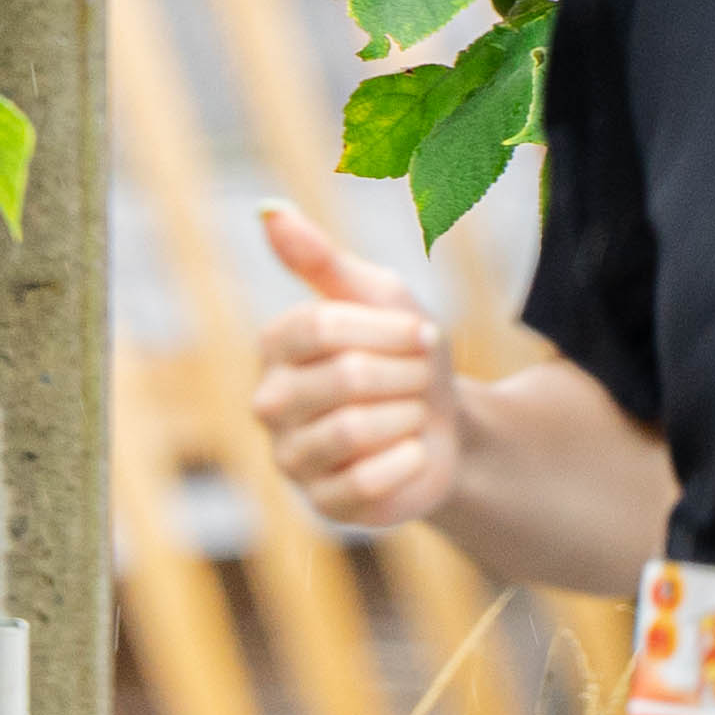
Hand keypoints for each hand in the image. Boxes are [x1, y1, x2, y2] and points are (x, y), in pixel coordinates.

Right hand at [246, 201, 462, 530]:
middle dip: (404, 375)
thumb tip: (268, 209)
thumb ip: (321, 258)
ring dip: (407, 416)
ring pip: (353, 430)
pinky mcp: (323, 504)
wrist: (447, 428)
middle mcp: (269, 402)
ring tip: (413, 413)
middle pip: (344, 377)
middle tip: (420, 379)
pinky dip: (407, 461)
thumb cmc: (406, 354)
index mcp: (276, 345)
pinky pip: (365, 482)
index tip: (424, 334)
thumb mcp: (379, 296)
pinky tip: (413, 452)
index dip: (386, 330)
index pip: (320, 327)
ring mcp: (291, 458)